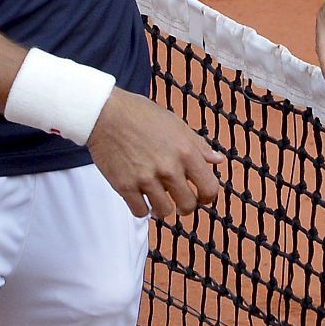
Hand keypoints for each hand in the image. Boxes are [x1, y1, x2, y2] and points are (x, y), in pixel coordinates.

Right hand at [86, 87, 223, 218]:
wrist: (106, 113)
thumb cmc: (142, 115)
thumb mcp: (177, 124)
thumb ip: (198, 145)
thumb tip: (218, 160)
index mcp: (186, 152)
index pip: (209, 188)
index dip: (208, 196)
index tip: (201, 197)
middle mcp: (169, 168)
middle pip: (188, 205)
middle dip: (186, 207)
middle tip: (179, 201)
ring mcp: (146, 179)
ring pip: (164, 212)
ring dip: (163, 208)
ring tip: (158, 199)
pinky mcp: (125, 186)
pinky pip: (140, 212)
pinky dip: (142, 208)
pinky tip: (141, 198)